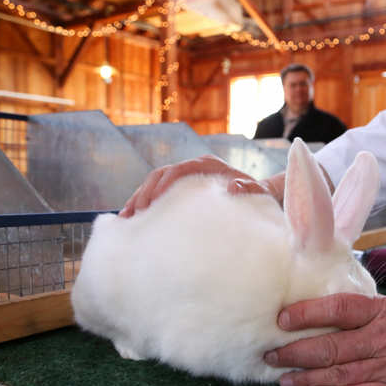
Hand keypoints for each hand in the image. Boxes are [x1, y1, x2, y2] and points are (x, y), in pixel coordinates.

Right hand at [119, 155, 281, 217]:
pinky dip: (144, 206)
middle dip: (145, 193)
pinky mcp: (180, 191)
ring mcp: (185, 179)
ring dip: (139, 200)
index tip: (154, 202)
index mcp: (209, 165)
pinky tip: (131, 221)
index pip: (181, 170)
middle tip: (136, 214)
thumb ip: (249, 188)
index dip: (165, 184)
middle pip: (161, 175)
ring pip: (154, 185)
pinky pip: (156, 195)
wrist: (259, 198)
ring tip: (127, 220)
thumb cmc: (258, 197)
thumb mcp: (258, 193)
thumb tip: (233, 186)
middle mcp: (194, 168)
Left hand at [264, 293, 385, 385]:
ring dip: (306, 378)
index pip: (338, 307)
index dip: (307, 313)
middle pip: (330, 345)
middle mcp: (385, 337)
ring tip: (283, 380)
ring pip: (339, 373)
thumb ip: (370, 309)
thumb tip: (329, 309)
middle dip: (295, 351)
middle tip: (271, 354)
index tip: (282, 319)